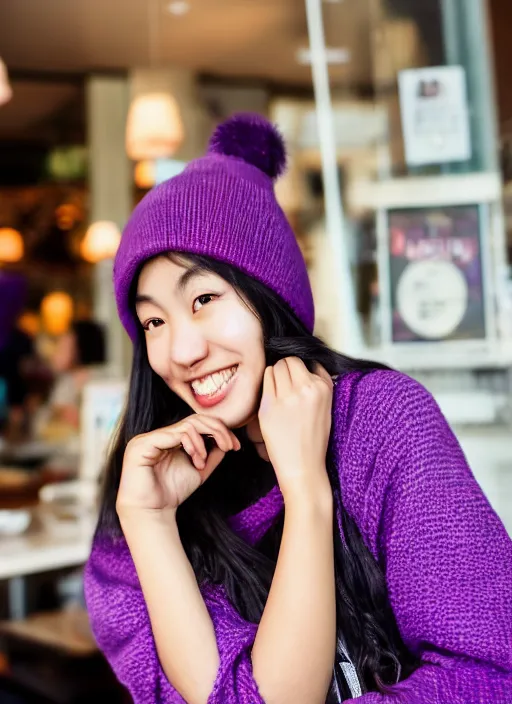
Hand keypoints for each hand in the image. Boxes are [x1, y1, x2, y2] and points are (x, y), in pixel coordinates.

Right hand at [116, 415, 240, 517]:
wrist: (152, 512)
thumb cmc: (172, 492)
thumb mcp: (199, 470)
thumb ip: (211, 454)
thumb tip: (226, 440)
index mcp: (170, 438)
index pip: (198, 423)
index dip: (219, 430)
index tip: (235, 446)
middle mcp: (159, 435)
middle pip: (195, 419)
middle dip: (217, 430)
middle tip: (230, 446)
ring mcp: (149, 437)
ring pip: (188, 424)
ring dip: (203, 442)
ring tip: (203, 462)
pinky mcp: (144, 444)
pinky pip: (176, 433)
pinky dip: (192, 444)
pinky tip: (196, 460)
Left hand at [257, 358, 333, 501]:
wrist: (303, 465)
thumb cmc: (314, 437)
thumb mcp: (326, 406)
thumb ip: (318, 383)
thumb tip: (304, 364)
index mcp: (323, 387)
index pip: (307, 361)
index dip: (299, 369)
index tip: (296, 378)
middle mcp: (307, 388)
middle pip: (289, 361)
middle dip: (286, 368)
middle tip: (284, 384)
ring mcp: (287, 397)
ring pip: (276, 367)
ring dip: (275, 375)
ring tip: (278, 392)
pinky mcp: (269, 405)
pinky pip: (265, 379)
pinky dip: (266, 384)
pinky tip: (271, 398)